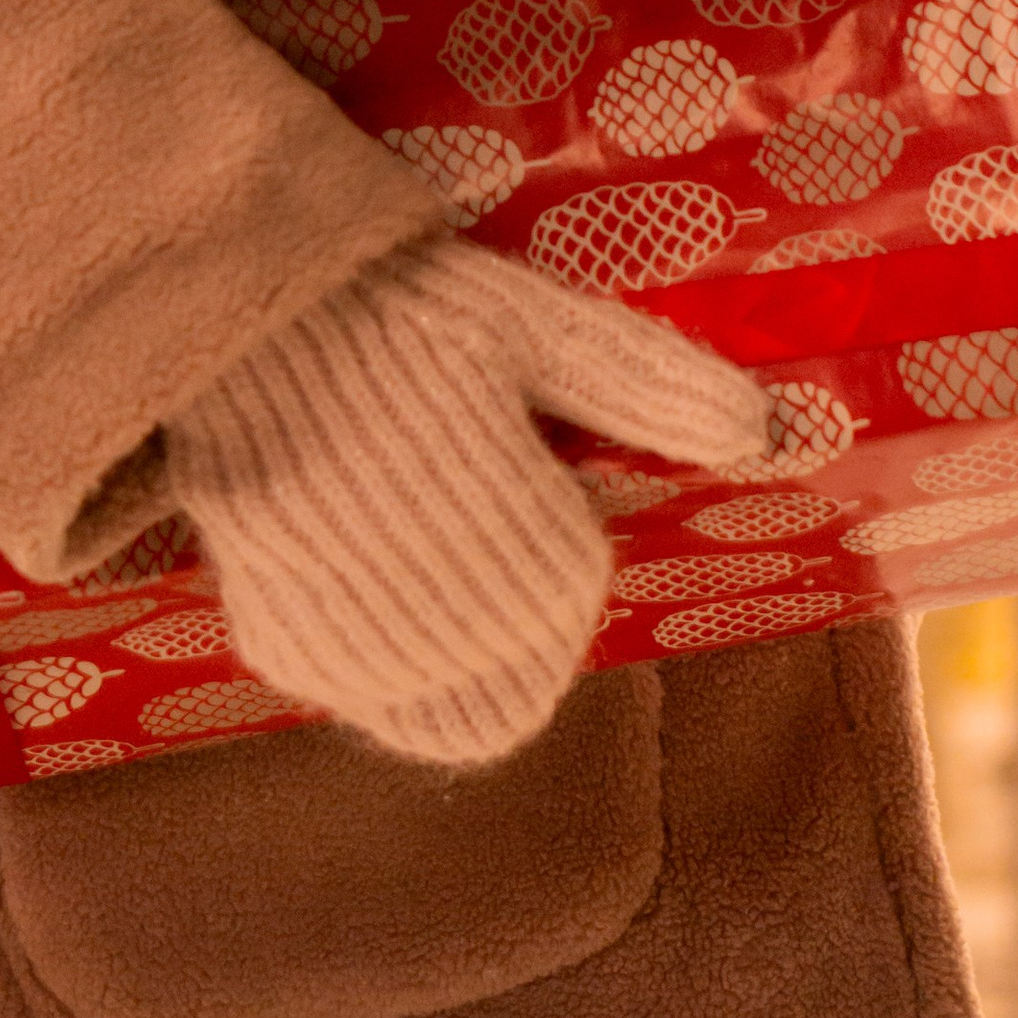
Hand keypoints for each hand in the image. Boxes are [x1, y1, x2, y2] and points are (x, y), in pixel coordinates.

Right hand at [164, 237, 771, 765]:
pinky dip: (366, 664)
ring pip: (433, 713)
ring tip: (433, 581)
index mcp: (528, 541)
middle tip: (485, 548)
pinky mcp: (276, 635)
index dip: (559, 556)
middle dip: (514, 631)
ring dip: (449, 669)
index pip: (570, 608)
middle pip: (512, 686)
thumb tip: (765, 430)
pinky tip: (363, 589)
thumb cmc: (408, 307)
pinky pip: (348, 689)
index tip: (532, 491)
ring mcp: (356, 635)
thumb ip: (650, 387)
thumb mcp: (539, 327)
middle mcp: (447, 613)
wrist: (251, 305)